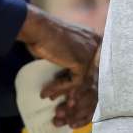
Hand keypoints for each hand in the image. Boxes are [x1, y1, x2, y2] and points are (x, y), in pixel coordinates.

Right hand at [18, 7, 100, 124]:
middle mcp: (96, 45)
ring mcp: (91, 53)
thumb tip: (73, 79)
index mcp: (93, 39)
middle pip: (92, 77)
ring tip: (52, 100)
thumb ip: (73, 58)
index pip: (95, 68)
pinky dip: (59, 89)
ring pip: (82, 83)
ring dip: (66, 94)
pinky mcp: (82, 61)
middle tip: (63, 105)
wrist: (37, 27)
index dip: (82, 85)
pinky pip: (73, 83)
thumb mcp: (64, 47)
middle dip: (77, 94)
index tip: (69, 98)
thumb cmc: (44, 36)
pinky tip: (46, 92)